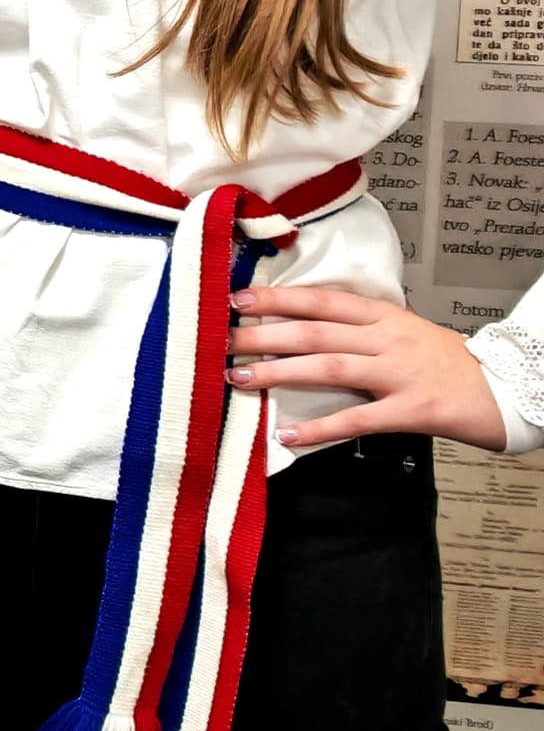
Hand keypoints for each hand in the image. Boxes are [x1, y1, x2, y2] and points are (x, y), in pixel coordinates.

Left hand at [228, 282, 507, 450]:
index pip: (322, 301)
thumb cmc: (450, 363)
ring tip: (237, 377)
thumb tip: (304, 327)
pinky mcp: (412, 410)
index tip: (238, 298)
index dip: (279, 298)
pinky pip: (357, 419)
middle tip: (220, 339)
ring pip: (328, 367)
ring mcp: (400, 374)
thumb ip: (361, 329)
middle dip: (263, 334)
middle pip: (315, 331)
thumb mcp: (405, 332)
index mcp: (385, 318)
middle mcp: (388, 340)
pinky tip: (287, 433)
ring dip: (278, 372)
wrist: (509, 389)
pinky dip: (319, 427)